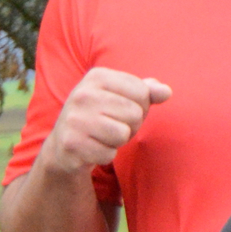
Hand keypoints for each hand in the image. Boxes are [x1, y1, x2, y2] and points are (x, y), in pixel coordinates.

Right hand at [41, 66, 170, 176]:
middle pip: (135, 114)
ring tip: (103, 137)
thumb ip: (146, 92)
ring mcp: (75, 119)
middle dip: (130, 126)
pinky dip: (105, 155)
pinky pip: (109, 154)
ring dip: (118, 141)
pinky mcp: (72, 144)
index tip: (120, 110)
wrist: (64, 145)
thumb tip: (167, 92)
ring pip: (123, 134)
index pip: (142, 92)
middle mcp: (83, 94)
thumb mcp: (121, 97)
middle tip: (111, 126)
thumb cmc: (101, 117)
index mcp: (97, 76)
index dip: (139, 107)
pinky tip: (92, 148)